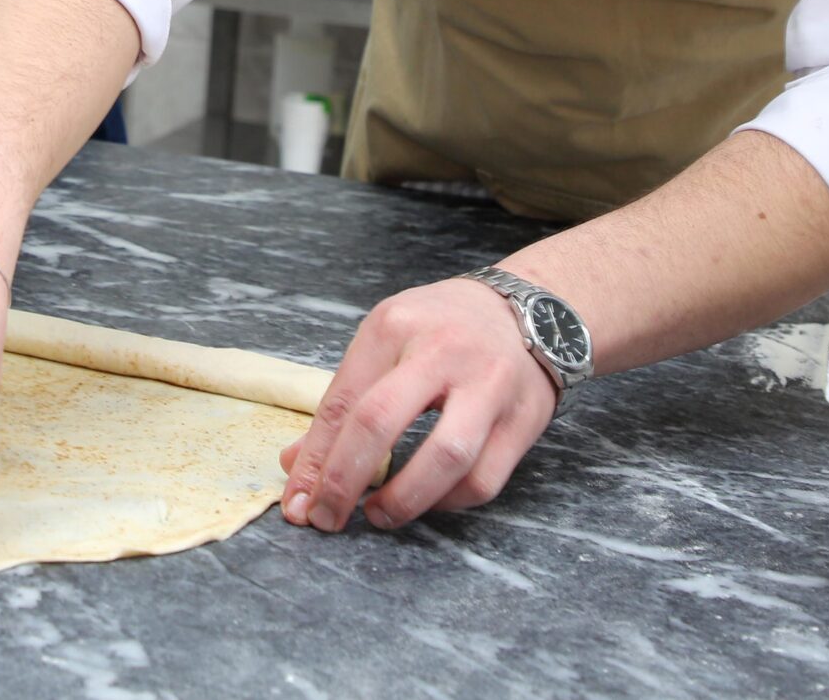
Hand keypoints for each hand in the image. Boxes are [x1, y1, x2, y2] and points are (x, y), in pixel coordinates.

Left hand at [278, 276, 559, 532]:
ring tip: (378, 515)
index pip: (342, 400)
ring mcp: (489, 386)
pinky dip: (448, 503)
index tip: (295, 500)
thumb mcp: (387, 340)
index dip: (314, 458)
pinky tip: (427, 502)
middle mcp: (441, 351)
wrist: (532, 310)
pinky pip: (483, 479)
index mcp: (394, 326)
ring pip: (444, 457)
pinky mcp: (524, 420)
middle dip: (343, 480)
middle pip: (379, 421)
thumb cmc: (444, 328)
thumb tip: (296, 464)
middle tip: (324, 517)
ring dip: (403, 500)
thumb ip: (344, 400)